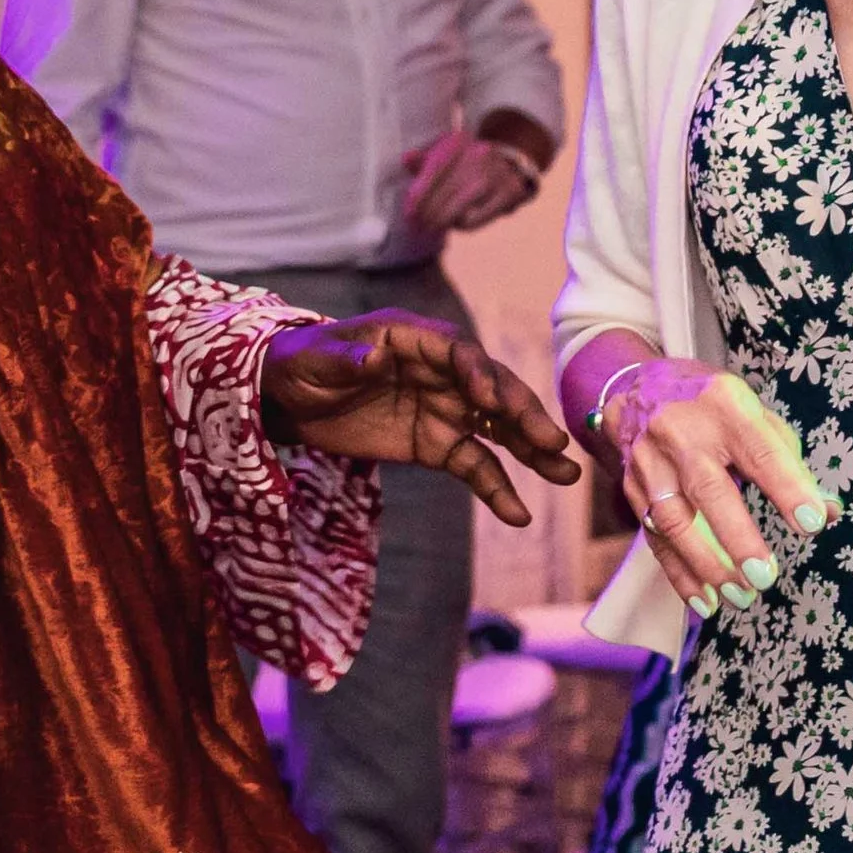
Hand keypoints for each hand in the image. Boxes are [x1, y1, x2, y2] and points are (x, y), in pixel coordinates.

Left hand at [262, 313, 581, 526]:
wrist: (287, 398)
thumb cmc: (301, 364)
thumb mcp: (313, 359)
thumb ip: (345, 359)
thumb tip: (374, 356)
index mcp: (414, 338)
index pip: (457, 351)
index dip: (477, 373)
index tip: (491, 398)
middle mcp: (440, 372)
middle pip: (491, 390)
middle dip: (522, 414)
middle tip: (552, 441)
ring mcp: (443, 409)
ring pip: (496, 428)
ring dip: (531, 450)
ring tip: (565, 474)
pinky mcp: (436, 444)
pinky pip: (474, 466)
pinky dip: (498, 489)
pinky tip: (519, 515)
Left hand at [399, 130, 541, 240]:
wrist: (510, 164)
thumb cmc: (466, 164)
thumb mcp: (445, 155)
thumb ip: (424, 160)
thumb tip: (406, 159)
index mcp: (459, 141)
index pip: (434, 170)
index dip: (418, 196)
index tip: (409, 214)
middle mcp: (479, 154)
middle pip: (445, 191)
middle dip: (427, 213)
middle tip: (418, 226)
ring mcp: (496, 173)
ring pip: (460, 206)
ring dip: (441, 221)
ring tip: (432, 227)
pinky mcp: (509, 192)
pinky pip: (478, 217)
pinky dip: (463, 224)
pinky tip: (456, 224)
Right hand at [601, 358, 834, 618]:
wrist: (638, 388)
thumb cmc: (713, 408)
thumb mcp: (755, 416)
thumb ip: (790, 463)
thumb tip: (826, 511)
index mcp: (724, 405)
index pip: (760, 450)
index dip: (786, 487)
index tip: (811, 524)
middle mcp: (682, 432)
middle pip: (708, 489)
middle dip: (737, 537)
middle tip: (764, 577)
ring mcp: (650, 461)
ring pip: (673, 520)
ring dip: (707, 565)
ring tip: (741, 596)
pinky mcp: (632, 489)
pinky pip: (654, 539)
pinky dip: (679, 574)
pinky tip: (704, 600)